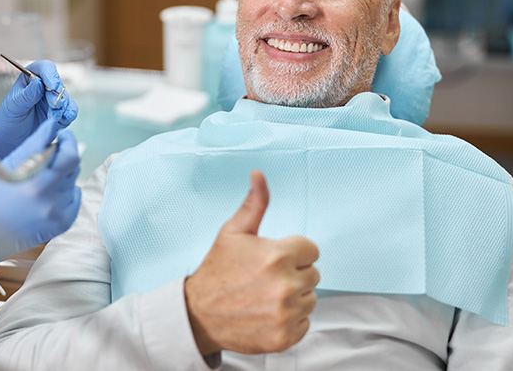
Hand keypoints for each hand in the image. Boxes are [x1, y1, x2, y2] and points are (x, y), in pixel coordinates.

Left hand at [0, 60, 77, 179]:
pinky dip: (69, 114)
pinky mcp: (61, 114)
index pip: (44, 68)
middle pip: (58, 84)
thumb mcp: (13, 107)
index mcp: (31, 78)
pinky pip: (71, 111)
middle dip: (57, 95)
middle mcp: (45, 87)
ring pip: (66, 98)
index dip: (51, 75)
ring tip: (53, 117)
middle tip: (54, 106)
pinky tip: (62, 120)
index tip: (52, 86)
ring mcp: (54, 100)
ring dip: (63, 107)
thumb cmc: (9, 120)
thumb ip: (26, 95)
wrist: (11, 140)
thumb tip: (38, 82)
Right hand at [0, 119, 81, 288]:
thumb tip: (54, 125)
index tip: (62, 136)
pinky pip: (74, 197)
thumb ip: (36, 144)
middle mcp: (50, 201)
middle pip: (73, 167)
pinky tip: (44, 197)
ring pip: (73, 181)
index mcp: (35, 183)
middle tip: (46, 159)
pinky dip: (64, 192)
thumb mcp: (9, 165)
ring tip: (39, 182)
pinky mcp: (64, 223)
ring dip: (62, 175)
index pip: (70, 156)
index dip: (69, 141)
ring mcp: (59, 214)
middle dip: (63, 157)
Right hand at [184, 170, 319, 355]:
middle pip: (313, 274)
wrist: (199, 314)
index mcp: (277, 255)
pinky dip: (290, 320)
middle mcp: (285, 285)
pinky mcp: (285, 336)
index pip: (312, 250)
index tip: (273, 259)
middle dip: (294, 274)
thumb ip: (255, 203)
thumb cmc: (218, 270)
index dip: (293, 253)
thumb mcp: (233, 232)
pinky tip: (268, 313)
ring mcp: (285, 313)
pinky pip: (305, 322)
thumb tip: (259, 174)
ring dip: (294, 298)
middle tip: (266, 278)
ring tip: (266, 296)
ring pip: (310, 299)